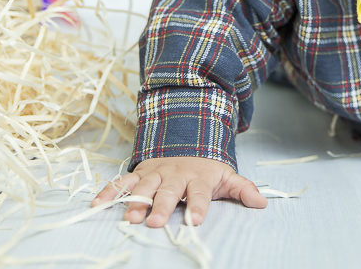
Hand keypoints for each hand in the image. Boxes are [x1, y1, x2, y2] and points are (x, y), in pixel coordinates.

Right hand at [91, 156, 267, 226]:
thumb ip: (242, 189)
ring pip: (144, 186)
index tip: (195, 220)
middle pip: (168, 191)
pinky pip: (122, 181)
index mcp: (198, 177)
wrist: (187, 138)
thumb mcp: (226, 175)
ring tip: (130, 216)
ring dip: (136, 201)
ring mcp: (155, 172)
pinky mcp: (139, 172)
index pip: (199, 193)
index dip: (198, 206)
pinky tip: (98, 203)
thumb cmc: (206, 167)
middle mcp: (175, 174)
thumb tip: (262, 202)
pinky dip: (110, 191)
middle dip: (162, 206)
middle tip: (156, 221)